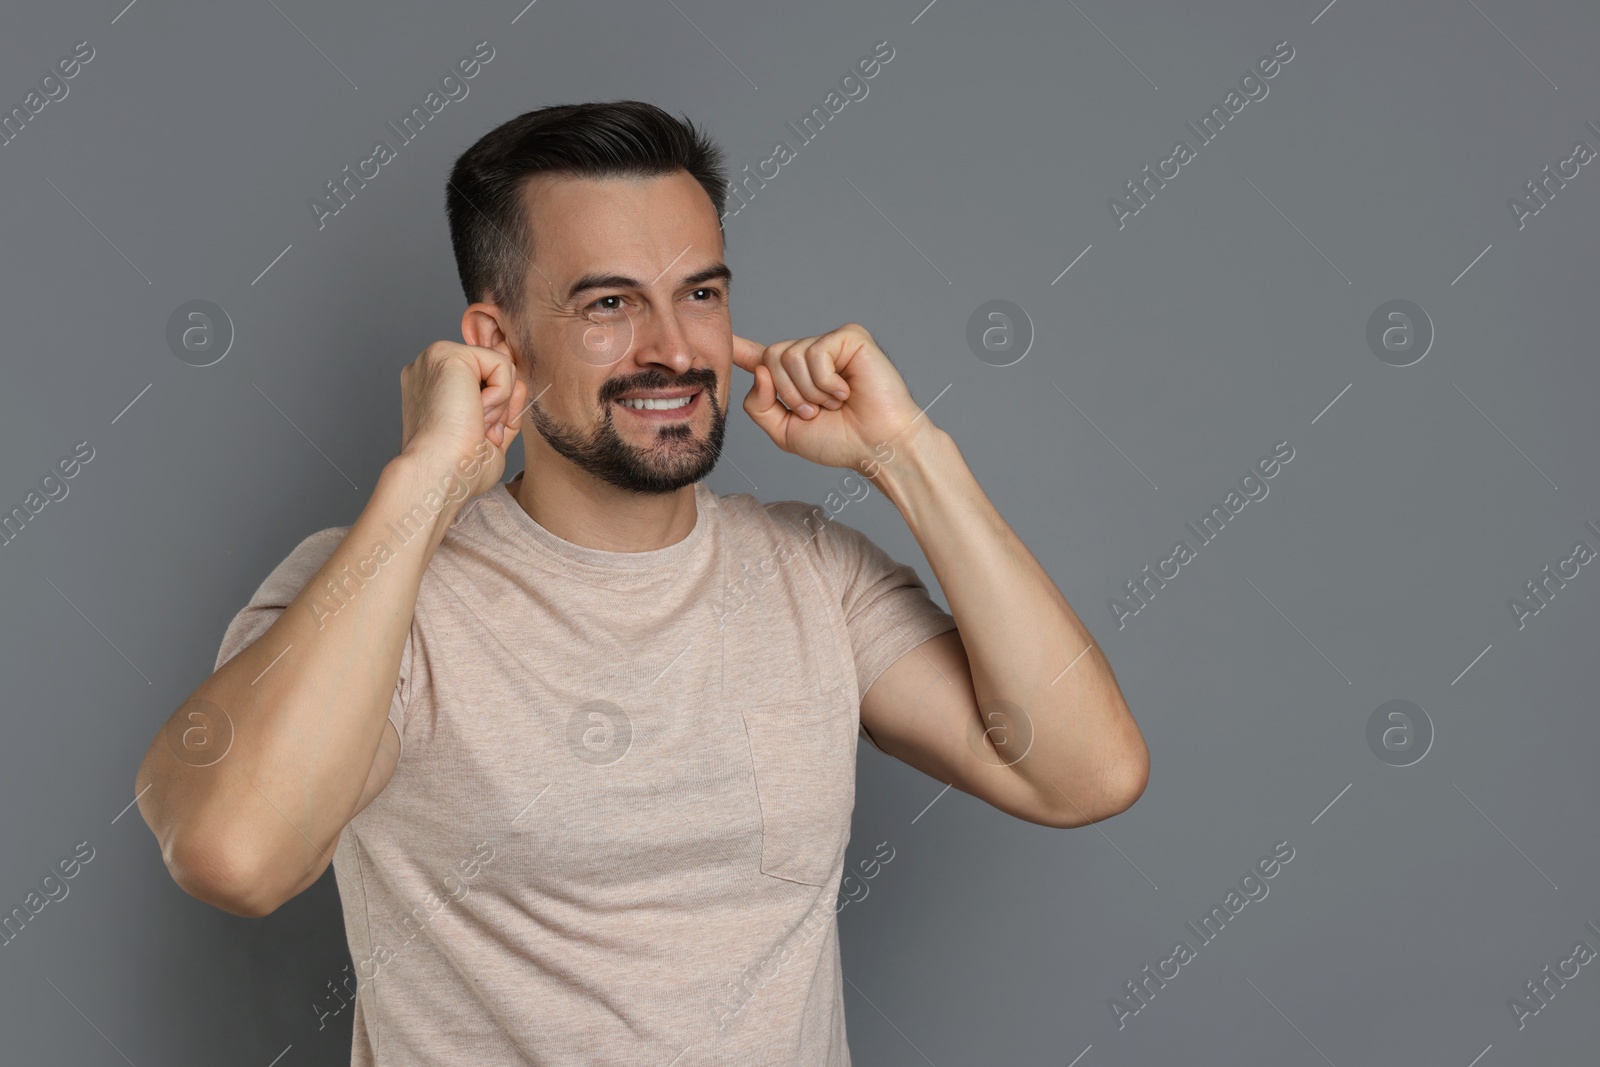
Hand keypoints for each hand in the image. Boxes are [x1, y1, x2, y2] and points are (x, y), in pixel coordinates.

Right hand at [398, 340, 527, 496]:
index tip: (479, 434)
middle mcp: (432, 367)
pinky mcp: (448, 354)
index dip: (496, 409)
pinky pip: (502, 365)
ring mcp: (436, 358)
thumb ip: (504, 406)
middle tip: (476, 431)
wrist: (440, 475)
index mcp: (435, 386)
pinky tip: (475, 412)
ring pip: (501, 368)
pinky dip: (501, 396)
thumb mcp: (489, 433)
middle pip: (495, 373)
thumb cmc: (459, 468)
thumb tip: (518, 382)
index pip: (485, 381)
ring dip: (499, 405)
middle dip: (499, 407)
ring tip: (474, 423)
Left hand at [732, 323, 927, 470]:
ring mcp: (831, 344)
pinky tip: (846, 391)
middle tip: (817, 411)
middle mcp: (811, 356)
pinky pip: (816, 354)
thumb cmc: (840, 441)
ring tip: (835, 403)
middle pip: (771, 357)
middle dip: (790, 394)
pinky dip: (827, 382)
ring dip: (811, 392)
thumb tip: (760, 370)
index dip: (740, 348)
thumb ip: (760, 406)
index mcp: (794, 377)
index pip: (760, 357)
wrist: (877, 446)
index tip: (721, 337)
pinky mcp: (850, 337)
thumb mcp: (785, 431)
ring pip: (791, 356)